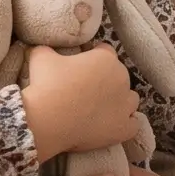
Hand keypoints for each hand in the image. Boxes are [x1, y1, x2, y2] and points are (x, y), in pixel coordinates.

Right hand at [21, 43, 140, 159]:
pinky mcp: (124, 128)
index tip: (81, 66)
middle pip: (119, 76)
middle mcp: (122, 78)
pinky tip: (111, 126)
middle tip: (85, 91)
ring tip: (99, 109)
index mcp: (105, 59)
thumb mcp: (41, 57)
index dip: (93, 57)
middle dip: (105, 81)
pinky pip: (133, 125)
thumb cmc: (46, 85)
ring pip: (130, 99)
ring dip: (119, 102)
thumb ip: (47, 48)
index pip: (105, 51)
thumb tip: (42, 47)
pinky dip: (124, 125)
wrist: (48, 120)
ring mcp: (126, 105)